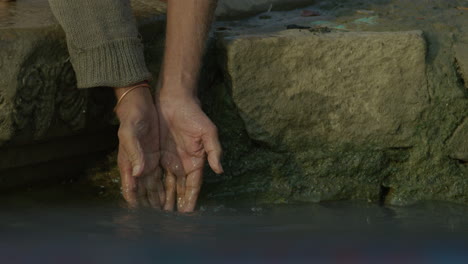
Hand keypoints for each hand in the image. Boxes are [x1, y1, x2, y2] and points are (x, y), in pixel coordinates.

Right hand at [114, 85, 164, 207]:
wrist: (141, 103)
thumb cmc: (131, 118)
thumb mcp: (130, 133)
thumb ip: (134, 152)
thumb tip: (138, 173)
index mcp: (129, 163)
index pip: (131, 189)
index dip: (135, 203)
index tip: (142, 218)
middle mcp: (138, 167)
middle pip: (144, 193)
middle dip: (151, 208)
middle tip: (161, 222)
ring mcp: (148, 162)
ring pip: (154, 188)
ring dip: (160, 201)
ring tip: (169, 216)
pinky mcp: (158, 157)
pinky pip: (163, 177)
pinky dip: (166, 189)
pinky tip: (172, 198)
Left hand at [157, 93, 222, 211]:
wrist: (175, 100)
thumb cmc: (194, 115)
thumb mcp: (208, 132)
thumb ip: (214, 151)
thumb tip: (220, 170)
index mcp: (196, 162)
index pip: (193, 186)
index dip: (190, 200)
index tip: (187, 215)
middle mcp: (183, 164)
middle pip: (179, 190)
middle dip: (175, 205)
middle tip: (168, 221)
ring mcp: (170, 160)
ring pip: (166, 185)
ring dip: (163, 199)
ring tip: (157, 215)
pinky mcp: (158, 155)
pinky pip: (155, 174)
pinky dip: (152, 186)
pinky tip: (148, 197)